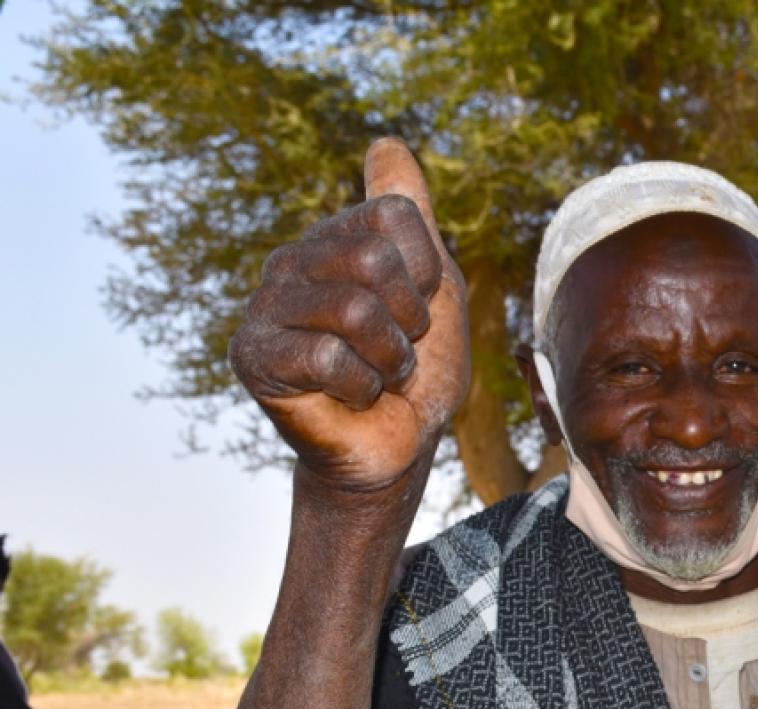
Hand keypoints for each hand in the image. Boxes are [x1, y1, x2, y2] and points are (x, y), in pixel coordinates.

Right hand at [229, 138, 467, 495]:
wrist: (397, 446)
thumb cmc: (416, 370)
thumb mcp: (433, 286)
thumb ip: (412, 216)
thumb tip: (386, 142)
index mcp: (335, 237)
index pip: (396, 215)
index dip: (426, 272)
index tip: (416, 308)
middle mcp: (291, 260)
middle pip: (372, 259)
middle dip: (409, 320)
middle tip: (398, 350)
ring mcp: (266, 305)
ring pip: (356, 310)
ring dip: (390, 359)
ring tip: (377, 375)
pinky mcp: (251, 356)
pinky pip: (331, 358)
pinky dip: (362, 388)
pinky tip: (350, 396)